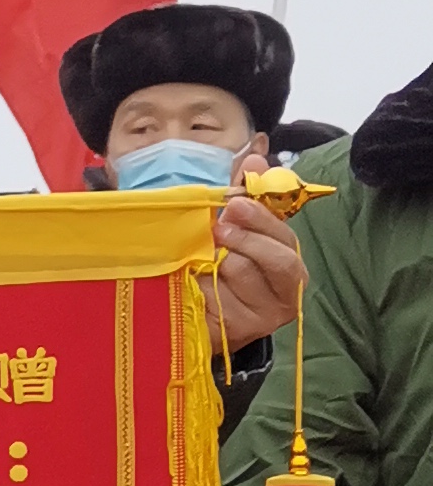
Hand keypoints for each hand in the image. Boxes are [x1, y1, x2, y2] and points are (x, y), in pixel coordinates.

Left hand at [198, 137, 303, 351]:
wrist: (197, 316)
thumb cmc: (218, 263)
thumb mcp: (231, 225)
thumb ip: (245, 191)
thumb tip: (256, 154)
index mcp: (290, 258)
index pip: (285, 236)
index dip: (262, 218)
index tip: (235, 203)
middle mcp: (288, 289)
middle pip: (279, 260)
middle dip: (246, 240)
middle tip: (219, 229)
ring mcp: (267, 314)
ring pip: (245, 277)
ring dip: (217, 264)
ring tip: (202, 260)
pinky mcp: (242, 331)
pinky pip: (220, 300)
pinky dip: (202, 286)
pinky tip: (195, 283)